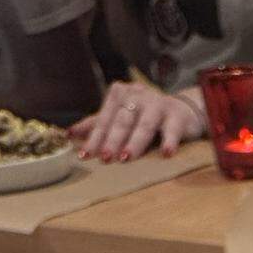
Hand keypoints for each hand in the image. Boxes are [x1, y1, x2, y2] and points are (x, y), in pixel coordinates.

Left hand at [68, 79, 205, 160]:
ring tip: (126, 157)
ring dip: (135, 142)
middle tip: (105, 158)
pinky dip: (170, 141)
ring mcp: (158, 105)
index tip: (85, 155)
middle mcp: (138, 96)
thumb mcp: (119, 116)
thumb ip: (97, 124)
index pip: (104, 119)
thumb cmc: (145, 115)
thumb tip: (69, 134)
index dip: (94, 138)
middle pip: (122, 121)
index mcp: (120, 95)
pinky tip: (167, 154)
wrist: (183, 110)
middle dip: (113, 140)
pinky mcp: (178, 116)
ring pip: (145, 125)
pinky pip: (173, 130)